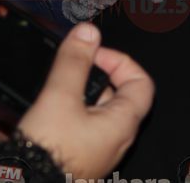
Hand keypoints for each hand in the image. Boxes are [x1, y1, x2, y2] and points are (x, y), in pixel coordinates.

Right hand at [17, 22, 153, 179]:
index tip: (93, 54)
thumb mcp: (59, 97)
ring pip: (97, 110)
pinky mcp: (81, 157)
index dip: (119, 61)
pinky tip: (48, 112)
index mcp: (123, 122)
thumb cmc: (49, 155)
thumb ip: (74, 62)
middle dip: (93, 75)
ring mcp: (99, 150)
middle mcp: (117, 139)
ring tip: (54, 92)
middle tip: (69, 69)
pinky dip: (69, 112)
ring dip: (78, 94)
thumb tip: (88, 33)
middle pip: (117, 93)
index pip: (141, 81)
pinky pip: (82, 127)